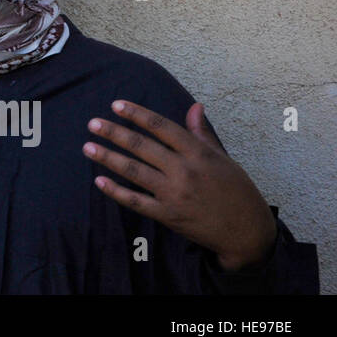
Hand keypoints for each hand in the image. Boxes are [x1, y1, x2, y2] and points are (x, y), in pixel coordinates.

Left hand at [83, 100, 277, 271]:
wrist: (248, 232)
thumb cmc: (237, 191)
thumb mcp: (223, 158)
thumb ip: (202, 133)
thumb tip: (195, 106)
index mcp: (198, 153)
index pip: (162, 127)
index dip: (137, 114)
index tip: (116, 105)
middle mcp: (184, 170)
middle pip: (142, 147)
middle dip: (114, 133)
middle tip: (92, 124)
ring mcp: (175, 194)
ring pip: (134, 172)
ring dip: (108, 158)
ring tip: (88, 147)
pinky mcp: (169, 215)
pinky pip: (136, 201)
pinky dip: (116, 191)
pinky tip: (99, 180)